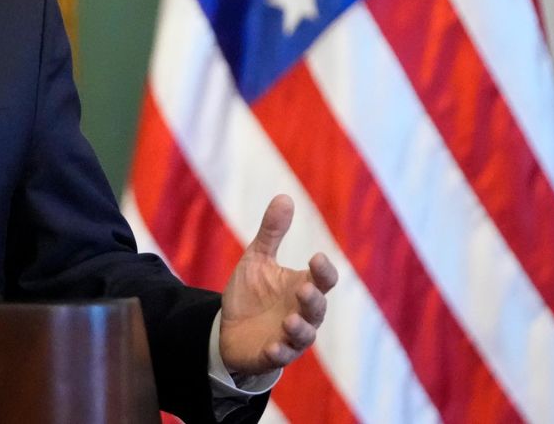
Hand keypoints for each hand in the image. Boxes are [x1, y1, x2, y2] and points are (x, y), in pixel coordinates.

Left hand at [218, 195, 336, 374]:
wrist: (230, 329)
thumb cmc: (252, 293)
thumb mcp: (257, 259)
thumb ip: (272, 232)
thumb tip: (285, 196)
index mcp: (301, 287)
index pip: (322, 279)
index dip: (323, 270)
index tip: (316, 257)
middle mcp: (301, 313)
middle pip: (317, 308)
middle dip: (313, 300)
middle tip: (304, 289)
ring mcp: (289, 336)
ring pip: (304, 336)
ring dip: (300, 329)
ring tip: (291, 320)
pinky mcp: (272, 354)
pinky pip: (281, 357)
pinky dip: (279, 352)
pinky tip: (273, 346)